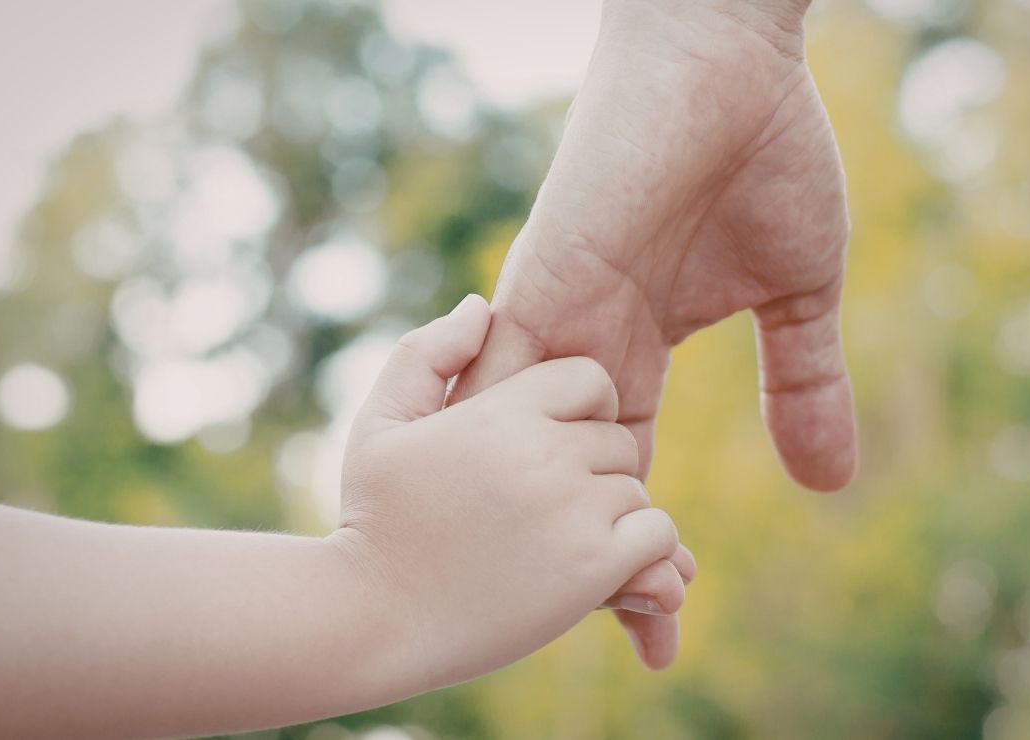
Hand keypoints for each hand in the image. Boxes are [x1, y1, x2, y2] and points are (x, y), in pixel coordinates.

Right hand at [336, 295, 685, 688]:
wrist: (372, 619)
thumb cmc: (375, 520)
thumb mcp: (382, 422)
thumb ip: (427, 355)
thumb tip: (480, 306)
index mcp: (500, 410)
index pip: (588, 379)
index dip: (579, 411)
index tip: (549, 447)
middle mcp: (544, 452)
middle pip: (613, 439)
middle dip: (589, 470)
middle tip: (545, 506)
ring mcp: (572, 509)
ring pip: (635, 490)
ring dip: (606, 517)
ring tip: (554, 543)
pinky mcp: (593, 567)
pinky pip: (657, 538)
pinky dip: (639, 555)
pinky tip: (590, 570)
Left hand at [454, 0, 854, 667]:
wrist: (729, 62)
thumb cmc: (764, 158)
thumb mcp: (798, 298)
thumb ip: (804, 386)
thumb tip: (831, 484)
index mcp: (630, 350)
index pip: (623, 471)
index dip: (640, 546)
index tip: (665, 624)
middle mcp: (578, 345)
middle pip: (565, 480)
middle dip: (595, 561)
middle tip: (641, 638)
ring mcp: (552, 315)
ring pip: (525, 447)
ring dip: (553, 525)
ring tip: (590, 607)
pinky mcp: (543, 276)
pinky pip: (499, 378)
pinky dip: (507, 451)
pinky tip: (506, 522)